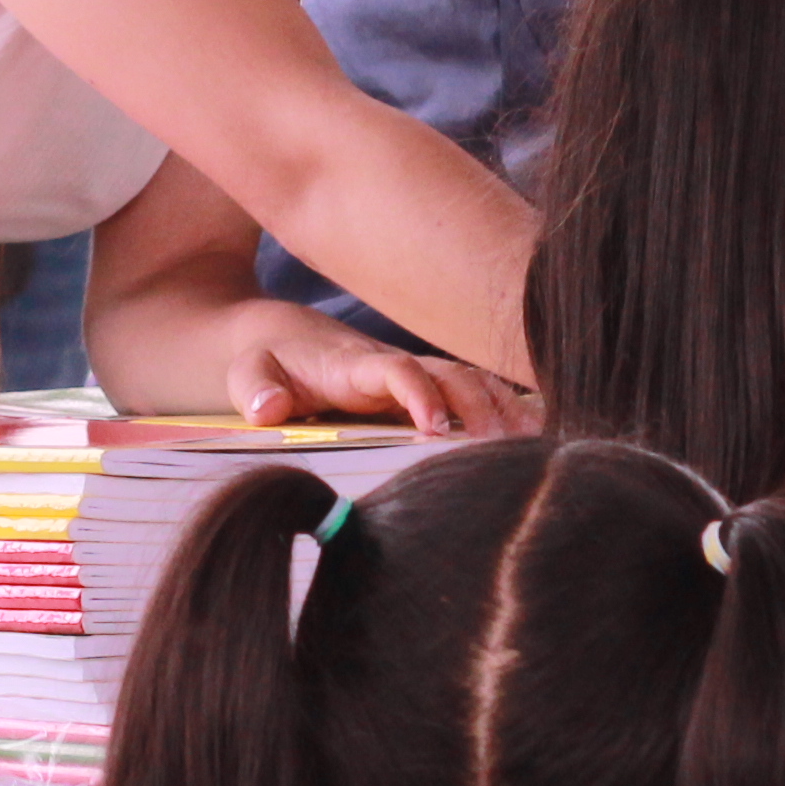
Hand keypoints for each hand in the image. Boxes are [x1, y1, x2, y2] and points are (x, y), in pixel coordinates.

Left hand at [220, 300, 534, 435]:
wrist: (282, 336)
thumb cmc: (267, 362)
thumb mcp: (248, 373)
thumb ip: (256, 389)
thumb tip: (268, 410)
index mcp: (354, 365)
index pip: (395, 370)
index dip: (418, 393)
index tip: (435, 428)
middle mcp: (393, 365)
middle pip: (448, 374)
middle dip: (478, 406)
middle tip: (502, 448)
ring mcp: (414, 374)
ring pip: (469, 380)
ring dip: (502, 406)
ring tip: (536, 442)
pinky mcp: (424, 386)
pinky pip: (472, 390)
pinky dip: (505, 405)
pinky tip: (536, 431)